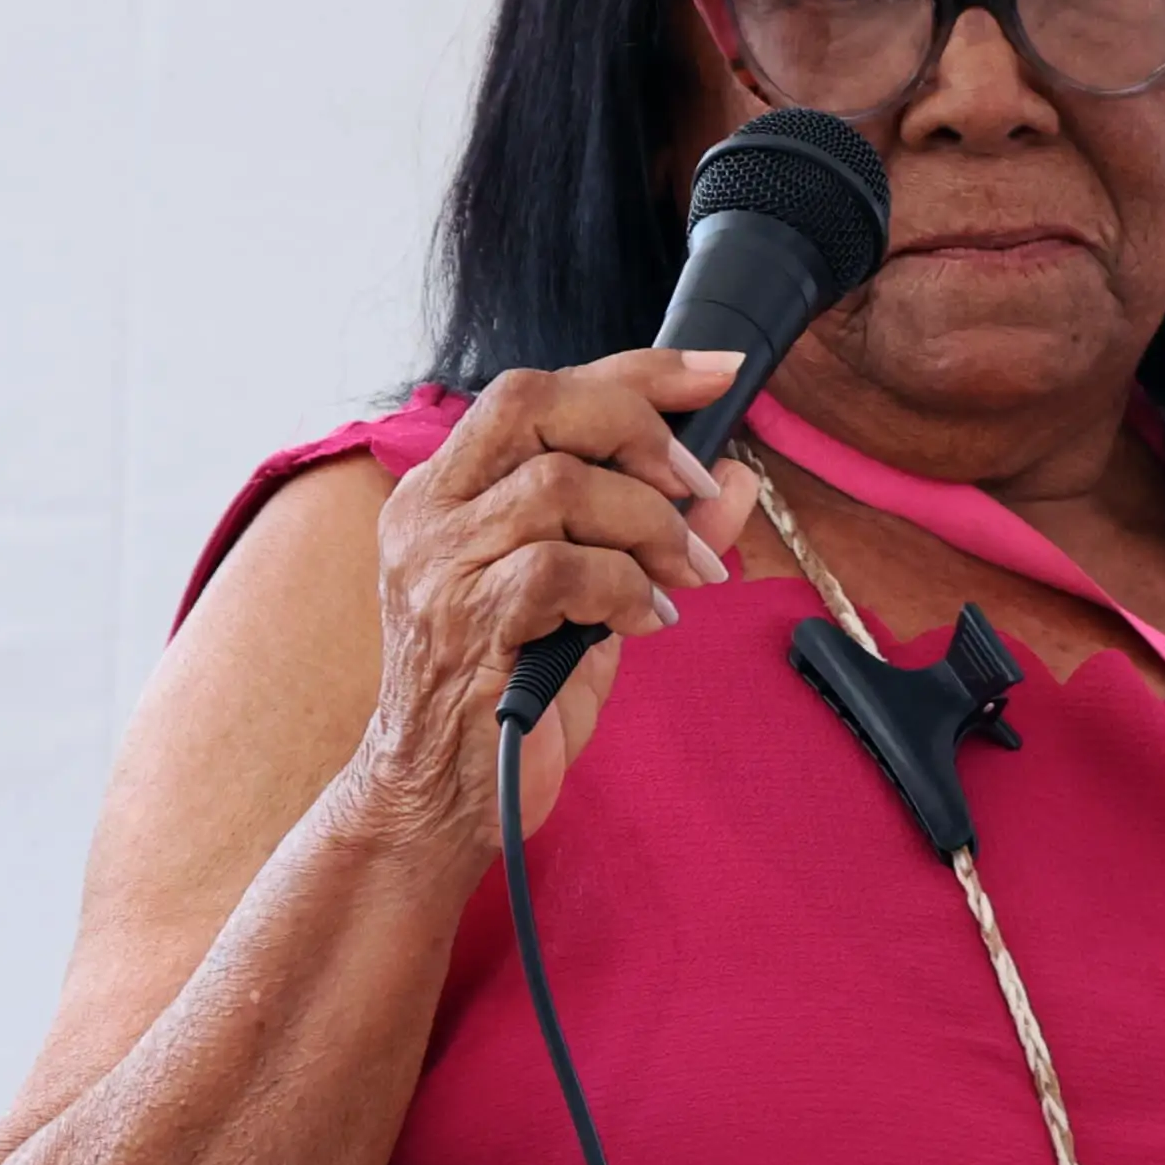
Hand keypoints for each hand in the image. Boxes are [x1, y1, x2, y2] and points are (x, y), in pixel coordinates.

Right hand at [340, 352, 758, 850]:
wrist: (441, 796)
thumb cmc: (518, 690)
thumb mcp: (600, 596)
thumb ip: (656, 532)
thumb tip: (734, 475)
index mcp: (452, 487)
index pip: (541, 388)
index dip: (639, 369)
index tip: (720, 371)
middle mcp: (430, 510)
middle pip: (534, 400)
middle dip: (638, 430)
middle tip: (694, 494)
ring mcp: (437, 564)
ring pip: (559, 485)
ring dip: (648, 527)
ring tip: (677, 579)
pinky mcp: (462, 623)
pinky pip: (561, 568)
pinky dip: (625, 588)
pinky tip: (642, 622)